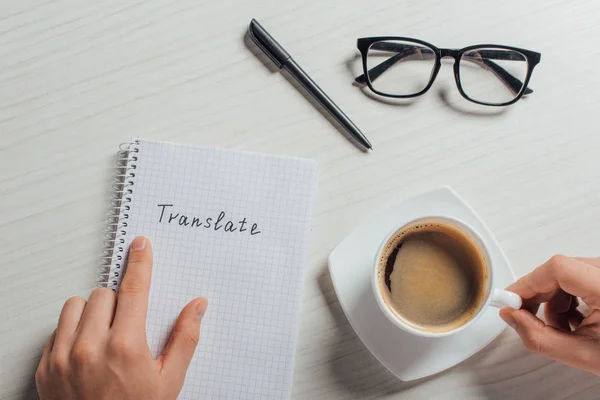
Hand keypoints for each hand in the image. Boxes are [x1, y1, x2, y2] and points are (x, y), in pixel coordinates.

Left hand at [35, 236, 207, 399]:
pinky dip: (72, 333)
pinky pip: (57, 329)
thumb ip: (186, 339)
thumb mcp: (169, 382)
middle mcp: (89, 348)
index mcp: (125, 347)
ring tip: (104, 337)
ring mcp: (62, 358)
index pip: (134, 289)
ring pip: (76, 306)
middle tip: (128, 327)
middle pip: (103, 294)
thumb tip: (198, 305)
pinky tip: (86, 353)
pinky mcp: (45, 368)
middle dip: (119, 303)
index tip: (140, 245)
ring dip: (92, 314)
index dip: (140, 262)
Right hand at [500, 255, 599, 374]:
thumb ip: (540, 337)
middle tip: (527, 318)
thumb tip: (511, 317)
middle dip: (540, 297)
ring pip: (567, 274)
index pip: (558, 268)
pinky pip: (580, 278)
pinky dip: (571, 299)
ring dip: (556, 301)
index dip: (528, 283)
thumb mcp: (585, 355)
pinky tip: (578, 322)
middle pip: (559, 270)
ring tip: (566, 329)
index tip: (510, 299)